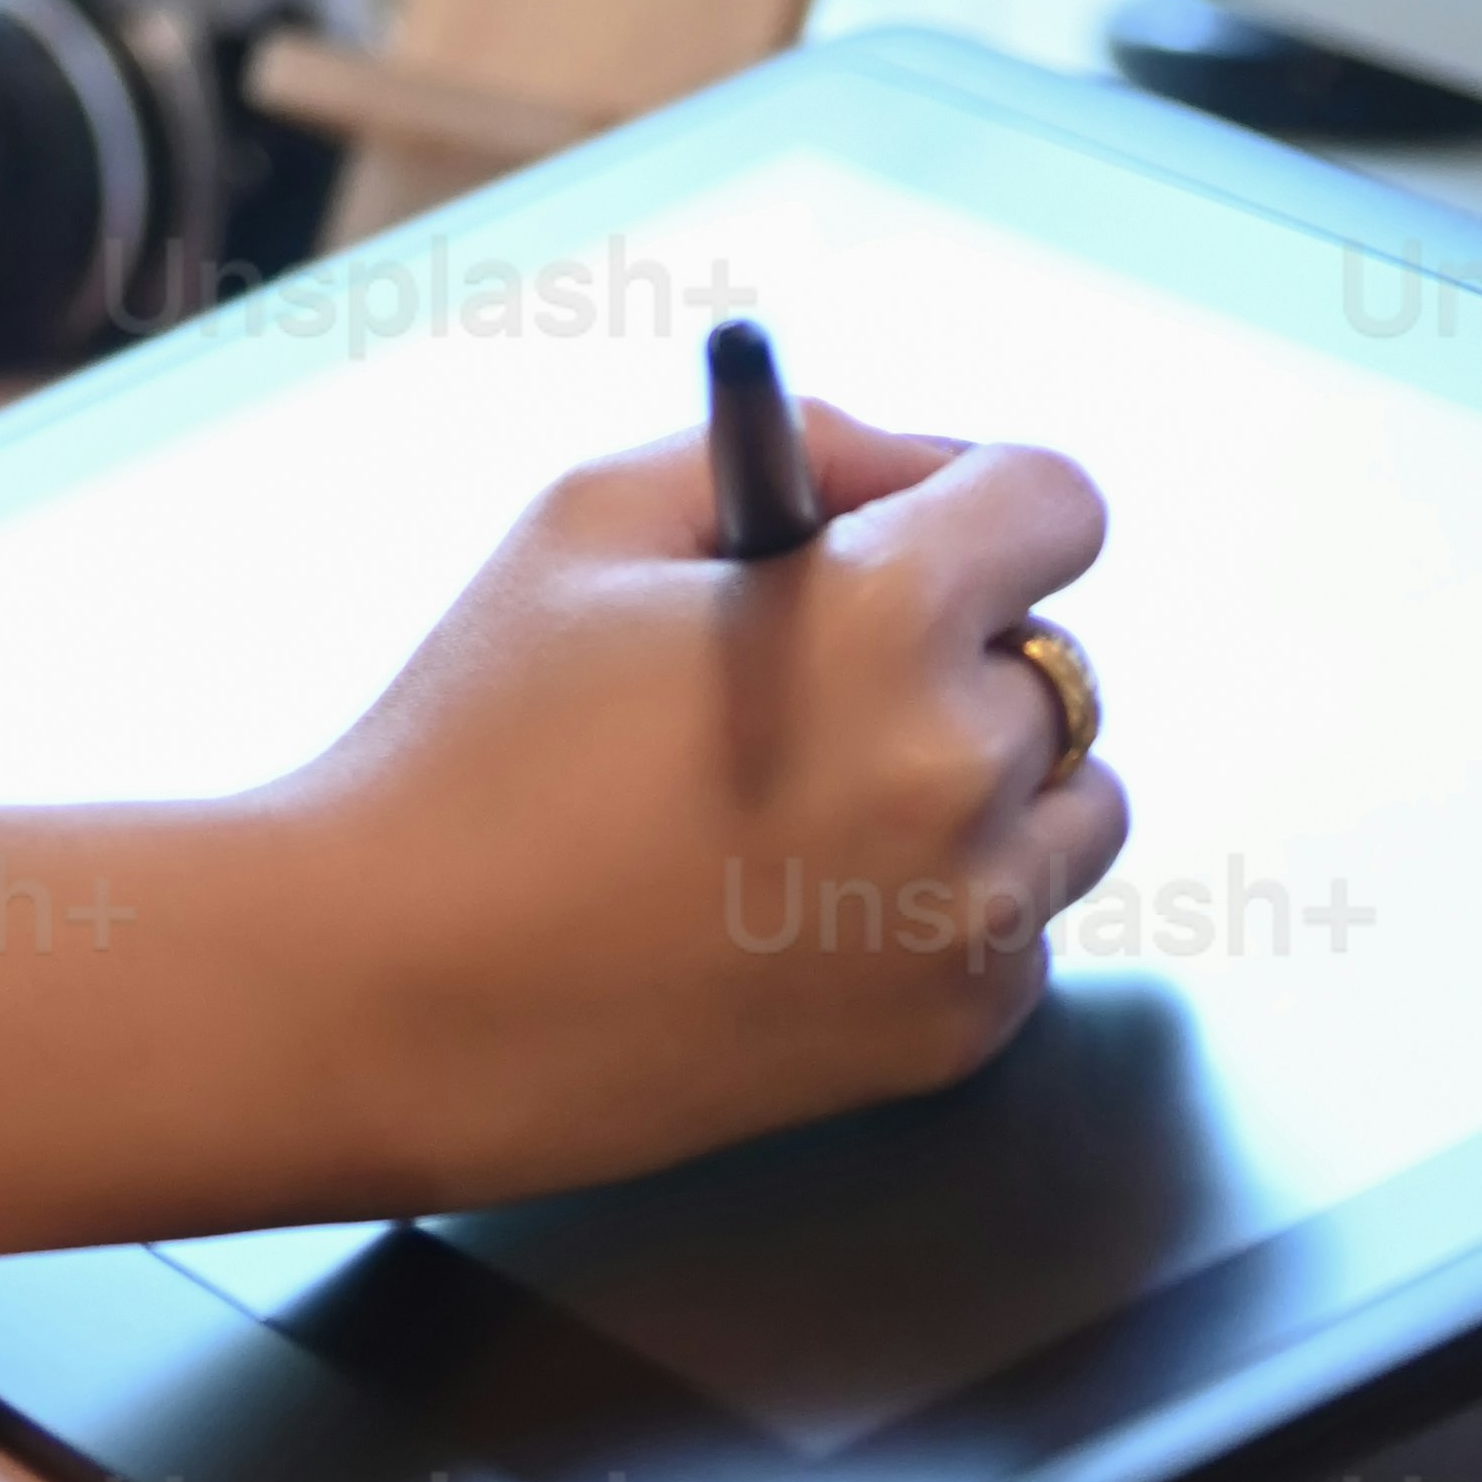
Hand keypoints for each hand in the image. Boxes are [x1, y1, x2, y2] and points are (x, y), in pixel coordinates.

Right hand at [281, 391, 1131, 1203]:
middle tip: (814, 674)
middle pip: (1056, 658)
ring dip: (986, 778)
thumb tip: (916, 471)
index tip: (927, 527)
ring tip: (822, 789)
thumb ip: (793, 446)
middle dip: (956, 645)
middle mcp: (958, 773)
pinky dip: (951, 898)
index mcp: (882, 619)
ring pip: (1073, 802)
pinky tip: (805, 891)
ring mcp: (970, 922)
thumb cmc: (477, 737)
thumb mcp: (594, 513)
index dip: (983, 495)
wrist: (408, 989)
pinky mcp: (954, 1034)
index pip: (1057, 503)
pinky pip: (1023, 925)